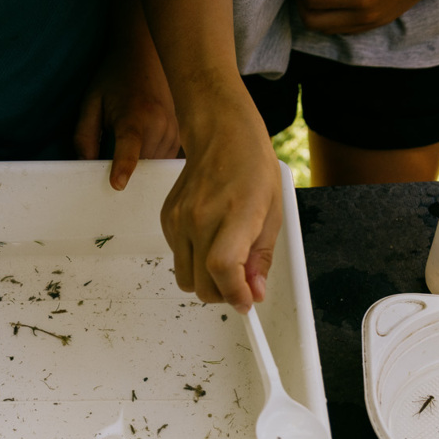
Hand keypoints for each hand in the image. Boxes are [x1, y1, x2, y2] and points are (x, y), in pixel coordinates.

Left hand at [75, 18, 180, 191]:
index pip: (130, 147)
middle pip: (142, 166)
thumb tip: (87, 166)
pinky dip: (152, 159)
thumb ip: (84, 136)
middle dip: (127, 171)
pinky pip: (165, 160)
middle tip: (112, 158)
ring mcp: (174, 130)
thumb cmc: (113, 79)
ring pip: (155, 166)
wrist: (144, 55)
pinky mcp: (181, 134)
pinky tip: (142, 142)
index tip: (118, 185)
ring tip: (129, 141)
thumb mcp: (90, 103)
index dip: (123, 166)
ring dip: (141, 165)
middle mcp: (159, 123)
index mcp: (134, 115)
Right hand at [163, 108, 282, 308]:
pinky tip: (210, 239)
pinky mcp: (166, 219)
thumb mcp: (272, 213)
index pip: (223, 267)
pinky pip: (177, 259)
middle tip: (240, 285)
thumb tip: (254, 293)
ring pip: (186, 278)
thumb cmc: (252, 168)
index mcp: (234, 212)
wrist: (221, 136)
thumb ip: (261, 258)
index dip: (235, 293)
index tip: (246, 302)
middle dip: (223, 294)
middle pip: (202, 283)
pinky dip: (194, 261)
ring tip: (225, 262)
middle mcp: (200, 217)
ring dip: (207, 281)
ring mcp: (179, 219)